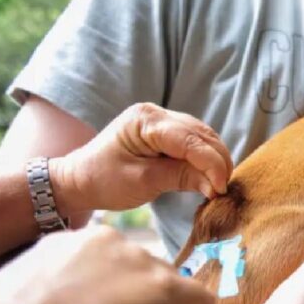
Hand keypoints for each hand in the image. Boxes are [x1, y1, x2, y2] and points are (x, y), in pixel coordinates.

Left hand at [51, 102, 232, 213]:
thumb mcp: (143, 182)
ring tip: (219, 185)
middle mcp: (157, 113)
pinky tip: (209, 176)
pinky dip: (206, 158)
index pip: (190, 140)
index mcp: (146, 120)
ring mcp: (162, 120)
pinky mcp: (166, 131)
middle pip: (201, 135)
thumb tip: (216, 186)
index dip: (211, 164)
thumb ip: (181, 178)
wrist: (79, 179)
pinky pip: (195, 141)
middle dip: (218, 161)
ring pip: (203, 137)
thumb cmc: (103, 180)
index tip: (221, 188)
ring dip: (215, 160)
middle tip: (224, 190)